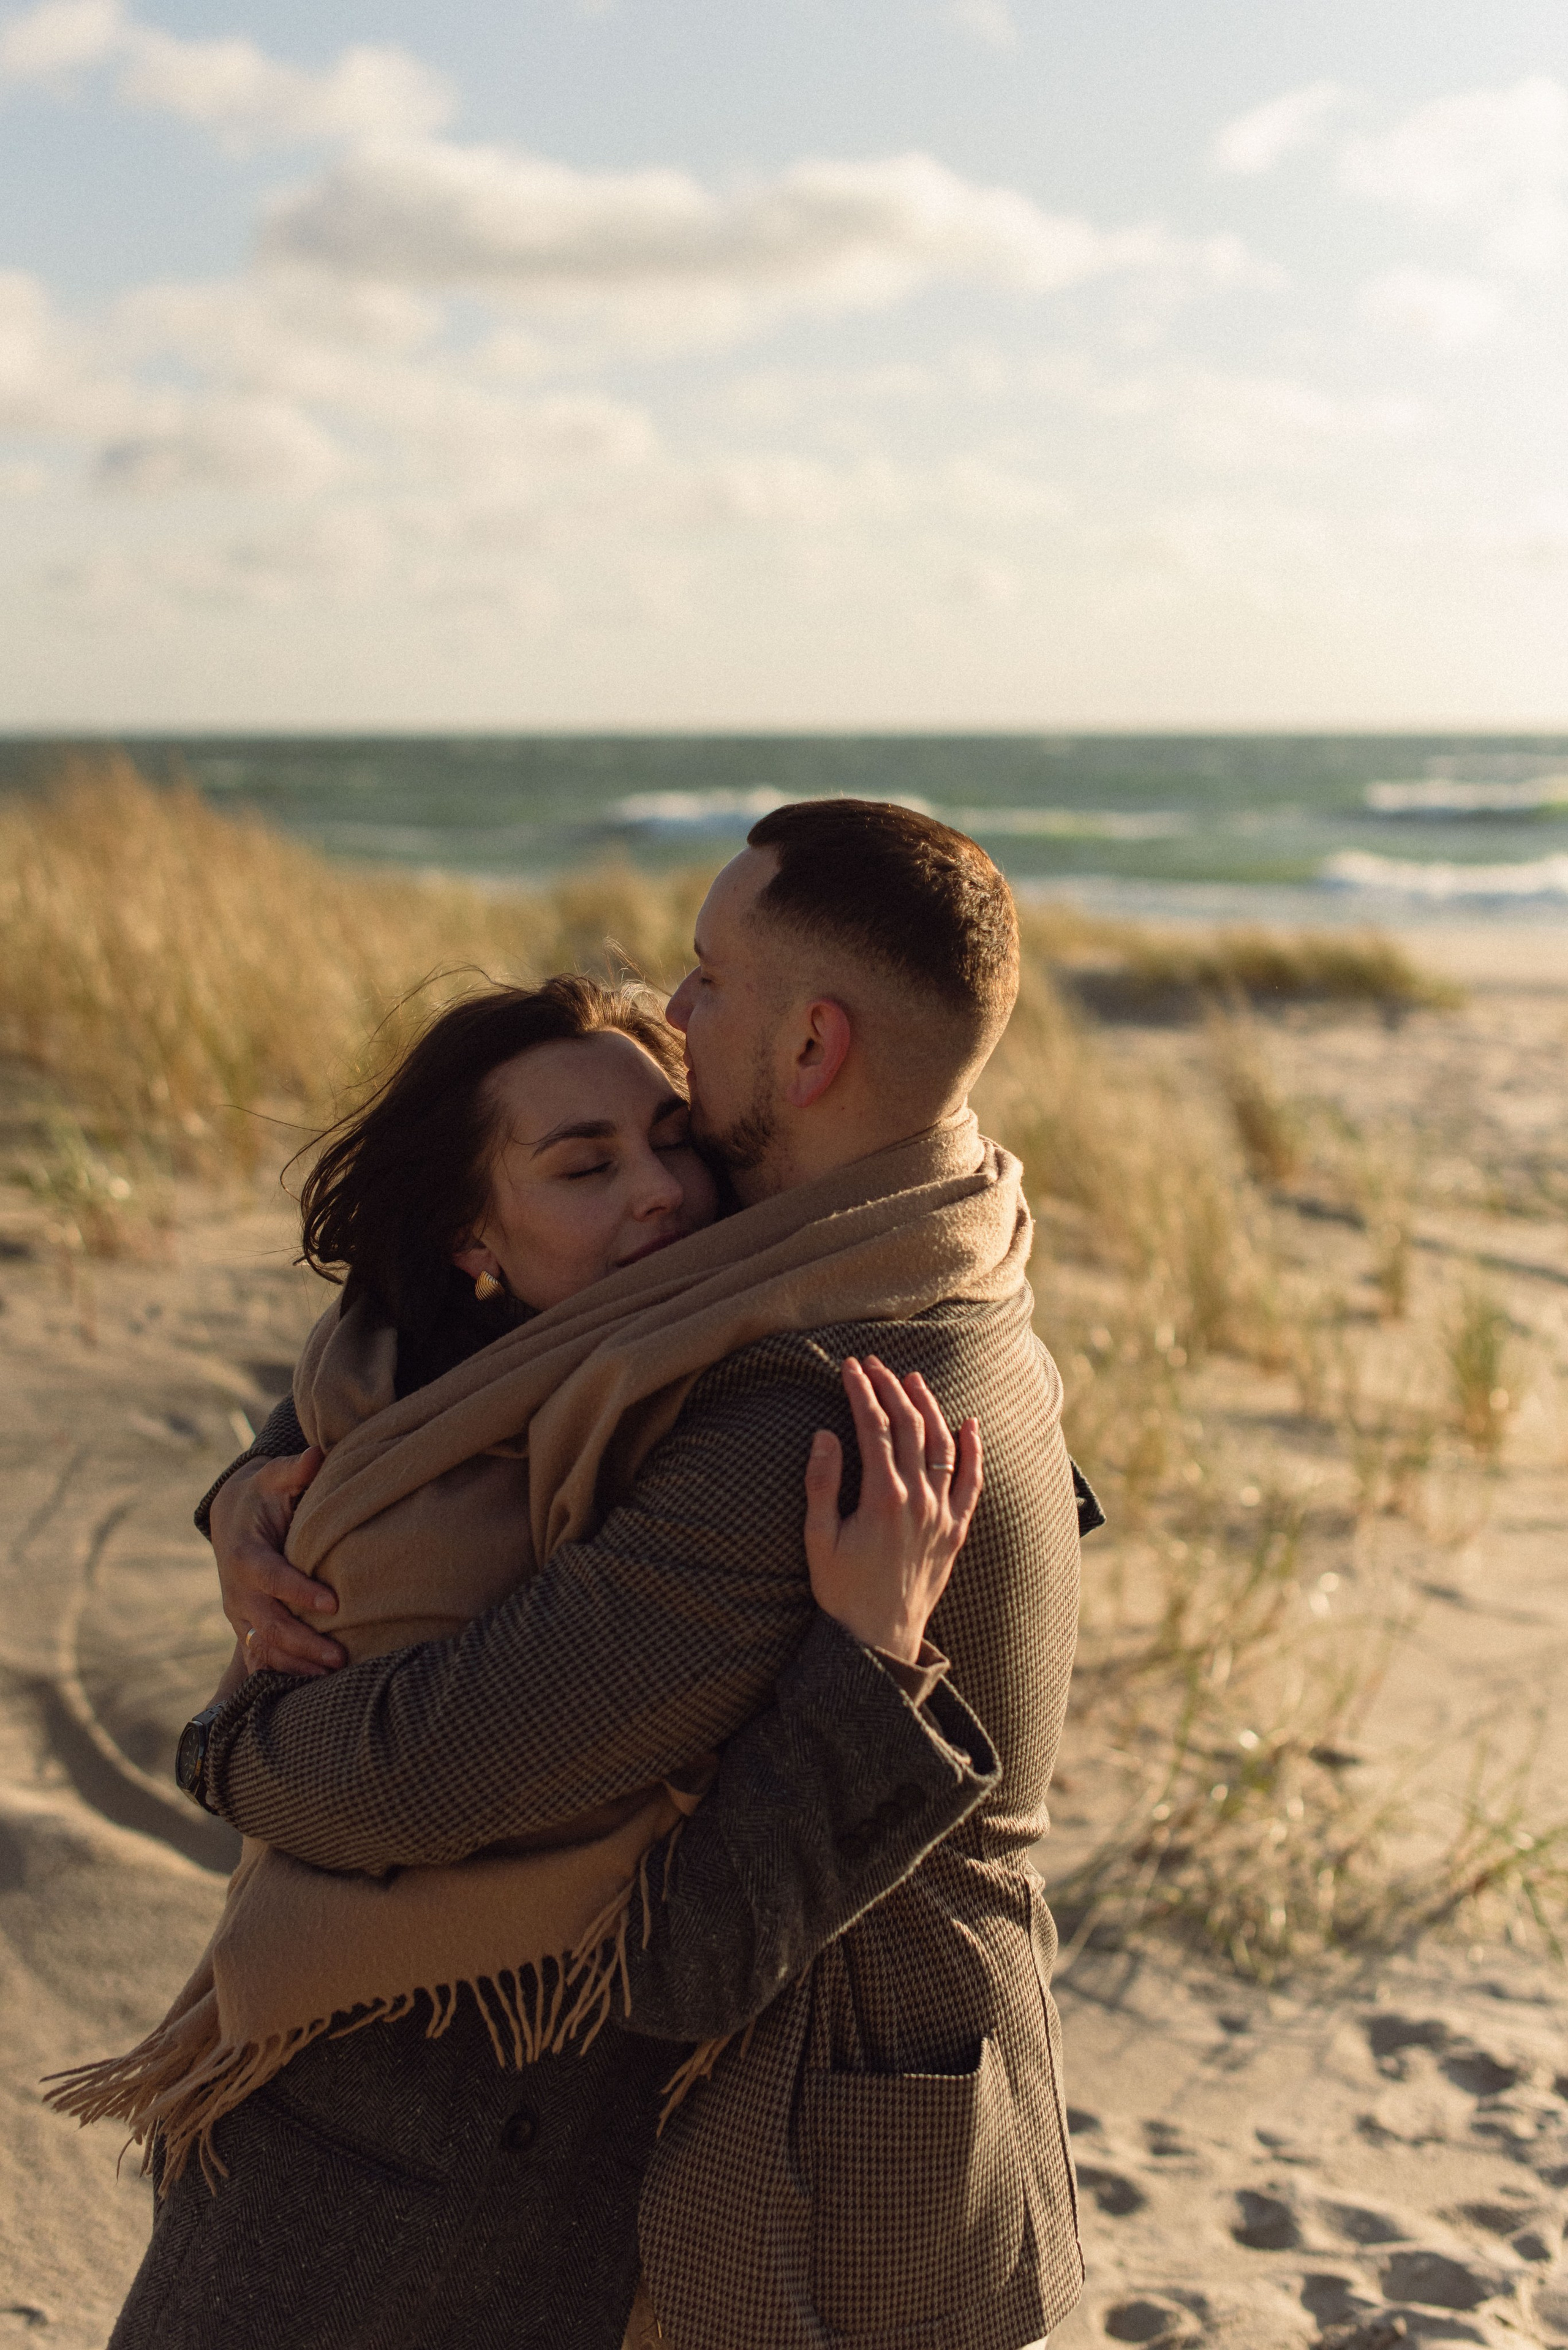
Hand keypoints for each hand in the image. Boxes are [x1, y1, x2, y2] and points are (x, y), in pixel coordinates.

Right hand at [210, 1449, 344, 1676]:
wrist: (231, 1516)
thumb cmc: (263, 1493)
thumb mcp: (274, 1476)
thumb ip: (295, 1470)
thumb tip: (316, 1455)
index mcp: (244, 1554)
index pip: (271, 1577)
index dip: (298, 1591)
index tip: (333, 1603)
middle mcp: (237, 1590)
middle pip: (268, 1624)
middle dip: (303, 1642)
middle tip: (341, 1656)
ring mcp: (238, 1612)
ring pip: (263, 1647)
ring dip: (296, 1664)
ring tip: (333, 1674)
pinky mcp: (245, 1625)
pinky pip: (260, 1656)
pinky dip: (281, 1673)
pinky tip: (311, 1685)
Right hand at [803, 1356, 981, 1665]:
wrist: (879, 1639)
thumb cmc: (841, 1591)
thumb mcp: (818, 1539)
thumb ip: (821, 1485)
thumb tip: (824, 1435)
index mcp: (882, 1498)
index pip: (875, 1427)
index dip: (862, 1392)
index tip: (849, 1366)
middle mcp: (919, 1501)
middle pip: (910, 1427)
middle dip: (891, 1389)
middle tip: (874, 1364)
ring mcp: (942, 1515)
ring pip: (942, 1446)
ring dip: (929, 1408)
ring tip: (912, 1380)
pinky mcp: (956, 1531)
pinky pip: (972, 1483)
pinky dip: (973, 1450)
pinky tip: (969, 1424)